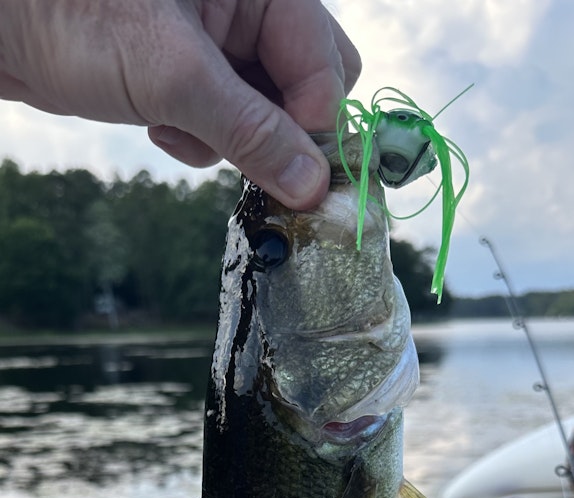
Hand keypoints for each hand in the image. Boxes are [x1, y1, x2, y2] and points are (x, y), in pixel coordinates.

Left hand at [0, 0, 360, 207]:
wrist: (6, 27)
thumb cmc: (77, 19)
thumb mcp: (175, 78)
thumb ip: (251, 131)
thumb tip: (310, 185)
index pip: (324, 61)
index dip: (315, 123)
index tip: (300, 177)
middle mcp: (246, 7)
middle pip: (305, 85)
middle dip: (277, 131)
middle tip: (242, 153)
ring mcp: (218, 42)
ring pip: (264, 112)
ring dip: (229, 138)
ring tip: (177, 127)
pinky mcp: (188, 73)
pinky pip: (225, 121)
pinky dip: (197, 136)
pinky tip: (160, 126)